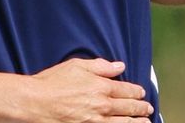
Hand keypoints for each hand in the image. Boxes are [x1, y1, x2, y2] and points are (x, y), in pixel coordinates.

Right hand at [20, 59, 151, 122]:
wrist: (36, 102)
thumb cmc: (52, 83)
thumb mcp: (76, 66)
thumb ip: (100, 66)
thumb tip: (119, 66)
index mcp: (101, 86)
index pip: (127, 90)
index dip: (136, 91)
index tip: (141, 93)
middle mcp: (103, 105)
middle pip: (129, 108)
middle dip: (141, 108)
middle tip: (147, 108)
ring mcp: (98, 121)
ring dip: (138, 122)